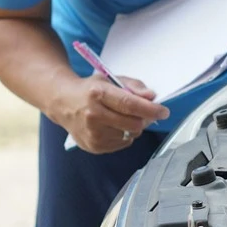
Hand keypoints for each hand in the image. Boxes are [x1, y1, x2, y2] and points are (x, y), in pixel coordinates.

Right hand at [48, 74, 169, 153]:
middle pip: (133, 124)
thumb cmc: (91, 90)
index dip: (151, 109)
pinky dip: (124, 136)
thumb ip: (134, 86)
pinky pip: (122, 144)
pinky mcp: (93, 146)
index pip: (130, 105)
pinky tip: (113, 126)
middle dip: (144, 119)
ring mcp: (92, 133)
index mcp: (98, 94)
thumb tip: (151, 97)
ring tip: (121, 117)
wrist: (63, 103)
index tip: (164, 111)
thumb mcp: (111, 79)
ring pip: (130, 136)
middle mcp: (93, 115)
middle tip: (142, 112)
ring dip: (133, 128)